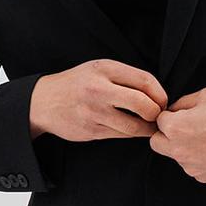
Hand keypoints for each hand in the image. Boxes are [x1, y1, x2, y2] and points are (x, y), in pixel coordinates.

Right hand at [30, 60, 167, 141]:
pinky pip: (120, 135)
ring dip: (146, 128)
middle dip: (156, 113)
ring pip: (133, 126)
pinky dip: (131, 134)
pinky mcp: (91, 130)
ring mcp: (94, 112)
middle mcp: (99, 89)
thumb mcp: (98, 70)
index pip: (145, 80)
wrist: (44, 102)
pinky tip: (131, 129)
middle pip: (143, 104)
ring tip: (148, 125)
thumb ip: (125, 78)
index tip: (162, 101)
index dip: (160, 94)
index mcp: (105, 69)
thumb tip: (156, 94)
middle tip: (157, 115)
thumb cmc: (77, 84)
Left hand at [149, 86, 205, 182]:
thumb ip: (182, 103)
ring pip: (176, 155)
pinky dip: (198, 158)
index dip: (170, 115)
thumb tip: (173, 110)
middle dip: (166, 134)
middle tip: (186, 127)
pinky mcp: (203, 176)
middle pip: (157, 143)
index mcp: (177, 128)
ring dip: (183, 147)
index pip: (159, 121)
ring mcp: (191, 166)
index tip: (183, 114)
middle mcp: (179, 151)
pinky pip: (192, 166)